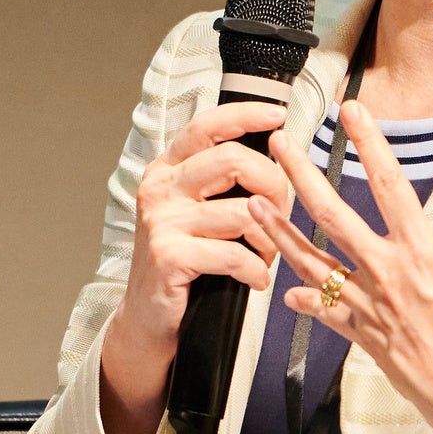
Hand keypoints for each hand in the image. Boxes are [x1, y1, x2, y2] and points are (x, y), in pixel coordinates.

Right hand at [94, 99, 294, 433]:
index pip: (207, 126)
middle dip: (275, 186)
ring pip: (243, 211)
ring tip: (266, 256)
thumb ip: (222, 183)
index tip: (279, 116)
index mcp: (167, 170)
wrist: (149, 318)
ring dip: (269, 239)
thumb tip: (278, 156)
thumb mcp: (195, 213)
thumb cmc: (185, 263)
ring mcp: (161, 221)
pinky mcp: (168, 256)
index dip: (246, 115)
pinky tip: (255, 280)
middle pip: (235, 160)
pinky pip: (234, 253)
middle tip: (283, 214)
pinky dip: (256, 270)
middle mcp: (159, 188)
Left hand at [248, 100, 432, 433]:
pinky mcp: (360, 334)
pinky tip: (283, 289)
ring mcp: (367, 304)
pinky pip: (324, 312)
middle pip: (332, 215)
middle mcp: (385, 272)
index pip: (389, 184)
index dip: (369, 144)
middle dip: (300, 176)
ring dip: (278, 231)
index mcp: (421, 252)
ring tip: (251, 205)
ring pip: (311, 261)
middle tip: (276, 144)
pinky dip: (303, 299)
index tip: (351, 110)